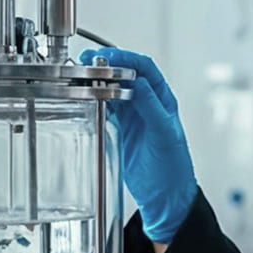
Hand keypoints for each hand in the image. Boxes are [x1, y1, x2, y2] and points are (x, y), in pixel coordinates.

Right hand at [80, 48, 196, 243]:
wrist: (165, 196)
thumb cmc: (173, 167)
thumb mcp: (165, 134)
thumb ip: (152, 107)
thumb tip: (140, 82)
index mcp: (162, 100)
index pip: (144, 68)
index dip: (126, 58)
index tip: (106, 57)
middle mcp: (147, 104)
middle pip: (125, 74)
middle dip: (105, 64)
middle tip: (85, 61)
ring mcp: (132, 116)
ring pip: (112, 89)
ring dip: (97, 80)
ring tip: (80, 74)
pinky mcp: (120, 129)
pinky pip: (104, 107)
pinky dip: (94, 99)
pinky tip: (83, 96)